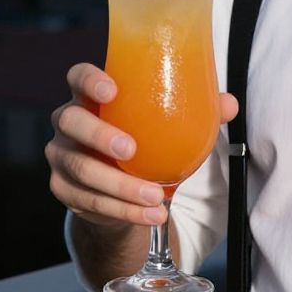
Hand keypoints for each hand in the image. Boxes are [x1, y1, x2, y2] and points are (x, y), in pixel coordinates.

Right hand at [45, 61, 238, 227]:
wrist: (118, 183)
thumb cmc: (142, 136)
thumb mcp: (164, 121)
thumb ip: (197, 109)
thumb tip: (228, 104)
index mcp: (91, 95)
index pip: (78, 76)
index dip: (89, 80)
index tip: (112, 90)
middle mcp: (69, 122)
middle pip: (71, 121)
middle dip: (99, 135)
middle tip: (131, 149)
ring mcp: (63, 157)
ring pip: (81, 170)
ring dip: (120, 185)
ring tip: (155, 197)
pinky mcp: (65, 190)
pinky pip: (91, 202)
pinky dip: (124, 211)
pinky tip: (151, 214)